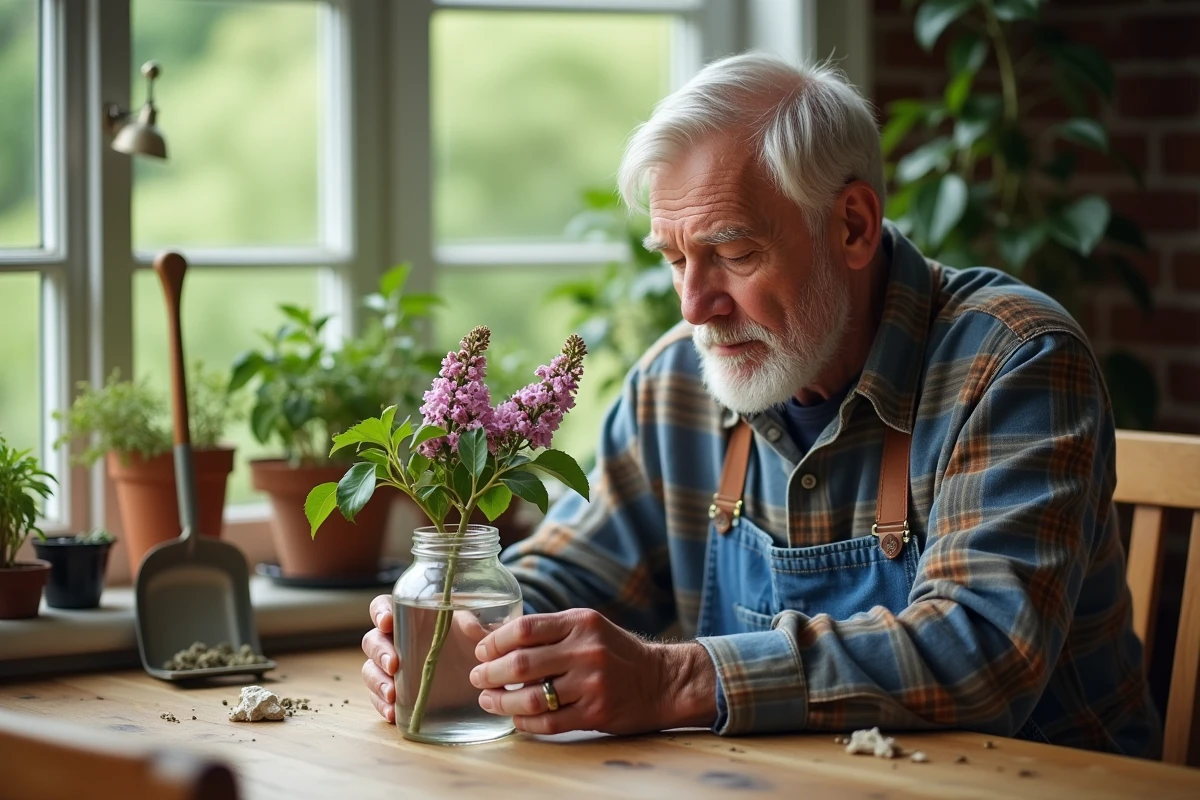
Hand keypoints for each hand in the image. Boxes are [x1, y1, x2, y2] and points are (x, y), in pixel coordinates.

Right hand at [362, 595, 488, 723]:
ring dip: (377, 681)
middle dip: (379, 652)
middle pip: (372, 641)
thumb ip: (471, 623)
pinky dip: (381, 705)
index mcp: (409, 618)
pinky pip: (378, 698)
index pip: (382, 607)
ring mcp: (393, 669)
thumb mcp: (471, 631)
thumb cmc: (468, 644)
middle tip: (393, 664)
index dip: (380, 612)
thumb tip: (472, 628)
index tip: (387, 622)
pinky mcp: (396, 694)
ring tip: (392, 694)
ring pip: (370, 670)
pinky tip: (392, 712)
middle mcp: (395, 641)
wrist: (475, 679)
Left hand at [469, 608, 717, 734]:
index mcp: (580, 622)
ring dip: (501, 701)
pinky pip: (548, 722)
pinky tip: (515, 717)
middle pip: (521, 663)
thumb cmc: (614, 652)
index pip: (524, 629)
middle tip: (477, 678)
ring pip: (530, 696)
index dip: (494, 642)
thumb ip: (545, 631)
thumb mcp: (585, 628)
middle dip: (489, 673)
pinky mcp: (596, 712)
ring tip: (488, 700)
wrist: (661, 680)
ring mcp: (592, 683)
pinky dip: (524, 721)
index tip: (481, 652)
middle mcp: (586, 650)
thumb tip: (485, 633)